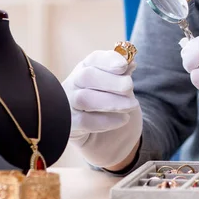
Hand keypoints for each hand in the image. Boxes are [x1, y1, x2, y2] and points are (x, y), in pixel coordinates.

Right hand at [62, 50, 141, 167]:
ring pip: (84, 98)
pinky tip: (123, 119)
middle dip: (112, 81)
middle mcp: (73, 84)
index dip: (109, 60)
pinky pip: (84, 121)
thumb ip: (123, 76)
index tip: (124, 65)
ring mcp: (67, 104)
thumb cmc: (114, 110)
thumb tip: (131, 62)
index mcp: (86, 70)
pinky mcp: (68, 125)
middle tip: (130, 87)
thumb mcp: (123, 91)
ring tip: (132, 105)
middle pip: (86, 76)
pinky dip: (106, 120)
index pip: (94, 59)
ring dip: (112, 101)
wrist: (109, 140)